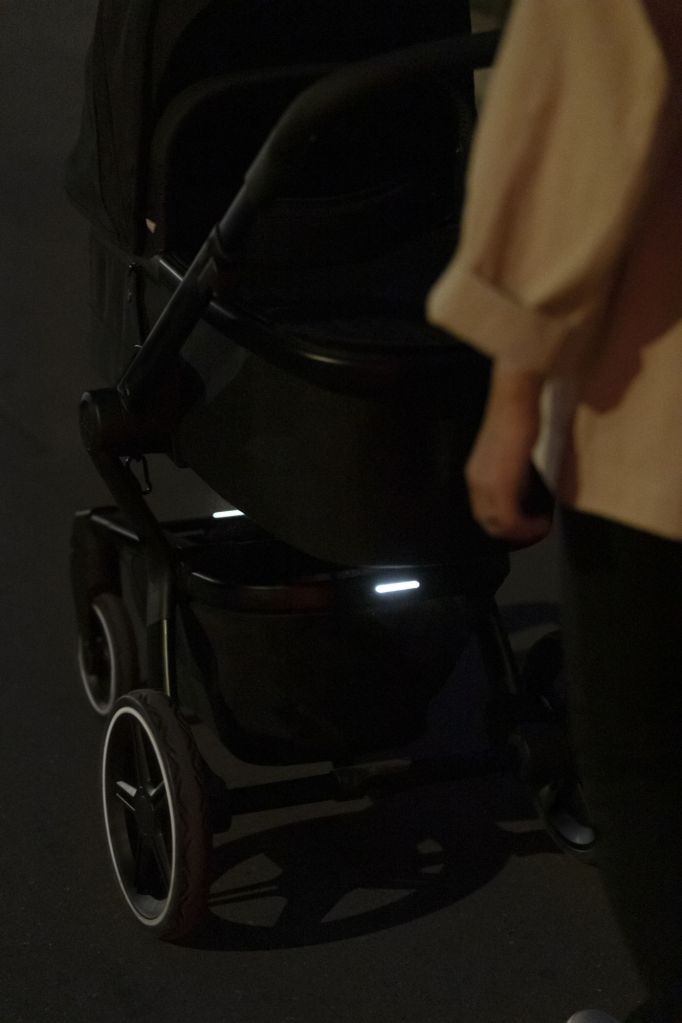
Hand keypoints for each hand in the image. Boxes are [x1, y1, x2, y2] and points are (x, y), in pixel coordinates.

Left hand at [465, 364, 552, 546]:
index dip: (506, 524)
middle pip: (490, 523)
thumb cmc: (516, 421)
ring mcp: (486, 486)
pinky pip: (511, 519)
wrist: (514, 403)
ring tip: (542, 526)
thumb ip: (513, 478)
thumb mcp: (511, 457)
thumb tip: (523, 496)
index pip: (485, 513)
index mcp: (475, 477)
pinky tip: (543, 521)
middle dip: (515, 532)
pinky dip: (528, 526)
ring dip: (523, 531)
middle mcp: (475, 484)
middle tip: (537, 530)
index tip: (527, 525)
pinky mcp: (501, 486)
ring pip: (500, 524)